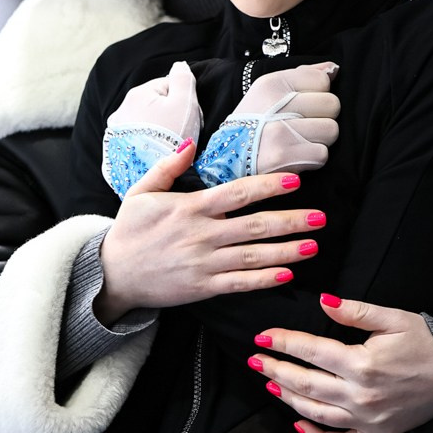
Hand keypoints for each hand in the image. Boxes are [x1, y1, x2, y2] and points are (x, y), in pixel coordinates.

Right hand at [96, 141, 325, 324]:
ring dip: (286, 251)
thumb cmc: (129, 230)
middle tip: (320, 218)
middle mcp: (201, 235)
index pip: (237, 194)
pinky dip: (264, 280)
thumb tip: (192, 144)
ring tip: (313, 245)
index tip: (295, 182)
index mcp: (190, 208)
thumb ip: (168, 167)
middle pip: (254, 226)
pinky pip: (239, 284)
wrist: (112, 274)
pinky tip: (287, 274)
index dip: (268, 187)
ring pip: (253, 256)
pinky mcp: (202, 288)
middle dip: (290, 221)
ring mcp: (203, 263)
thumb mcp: (141, 191)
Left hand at [102, 61, 201, 197]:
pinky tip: (156, 154)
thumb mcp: (185, 102)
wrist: (152, 174)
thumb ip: (183, 78)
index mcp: (138, 93)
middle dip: (169, 116)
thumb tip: (179, 65)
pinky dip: (146, 145)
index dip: (184, 101)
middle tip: (182, 133)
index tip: (191, 118)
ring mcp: (116, 132)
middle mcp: (122, 110)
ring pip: (144, 125)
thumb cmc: (172, 136)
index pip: (167, 87)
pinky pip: (135, 142)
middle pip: (155, 106)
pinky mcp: (115, 152)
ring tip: (169, 147)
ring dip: (157, 131)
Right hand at [195, 62, 339, 184]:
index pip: (322, 80)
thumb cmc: (255, 122)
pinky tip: (296, 155)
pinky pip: (322, 154)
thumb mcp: (269, 89)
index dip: (317, 95)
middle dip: (322, 117)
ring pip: (331, 130)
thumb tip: (334, 69)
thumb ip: (304, 75)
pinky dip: (312, 159)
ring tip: (299, 141)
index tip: (300, 106)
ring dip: (319, 139)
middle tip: (302, 126)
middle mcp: (275, 104)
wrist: (229, 157)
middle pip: (332, 104)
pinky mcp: (284, 156)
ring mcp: (280, 131)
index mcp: (273, 83)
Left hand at [248, 296, 432, 432]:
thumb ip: (356, 312)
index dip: (284, 342)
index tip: (263, 336)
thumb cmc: (428, 343)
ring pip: (316, 414)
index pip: (311, 351)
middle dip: (276, 371)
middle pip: (305, 385)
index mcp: (363, 364)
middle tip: (256, 361)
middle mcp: (361, 396)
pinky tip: (299, 424)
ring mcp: (368, 420)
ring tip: (270, 385)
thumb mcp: (394, 319)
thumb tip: (323, 301)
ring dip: (288, 399)